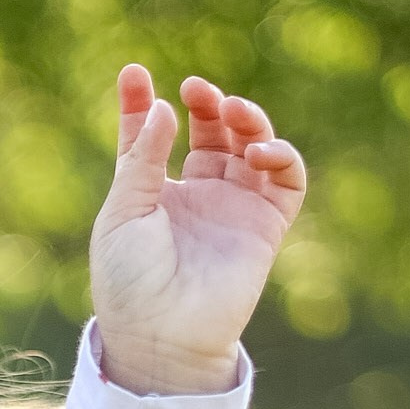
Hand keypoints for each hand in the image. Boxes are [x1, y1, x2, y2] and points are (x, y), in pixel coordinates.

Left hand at [87, 70, 306, 396]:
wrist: (162, 335)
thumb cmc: (130, 282)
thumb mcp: (123, 212)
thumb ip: (143, 158)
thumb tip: (167, 107)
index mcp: (154, 193)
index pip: (153, 136)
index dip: (143, 103)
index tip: (135, 73)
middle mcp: (196, 196)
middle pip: (210, 131)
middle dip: (207, 103)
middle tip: (197, 90)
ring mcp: (233, 208)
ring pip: (251, 145)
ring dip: (248, 120)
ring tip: (232, 110)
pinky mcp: (265, 226)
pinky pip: (287, 180)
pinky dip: (281, 156)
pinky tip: (258, 152)